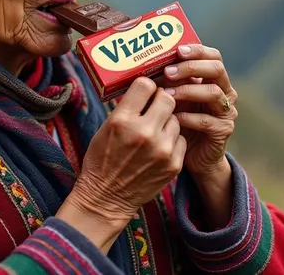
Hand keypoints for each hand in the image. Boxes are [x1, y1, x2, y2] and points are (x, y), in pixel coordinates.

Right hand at [58, 77, 185, 248]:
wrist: (107, 198)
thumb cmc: (102, 159)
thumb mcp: (107, 127)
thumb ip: (127, 107)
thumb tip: (144, 86)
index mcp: (122, 120)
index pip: (145, 85)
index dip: (146, 86)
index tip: (145, 91)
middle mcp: (144, 132)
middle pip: (167, 98)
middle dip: (161, 99)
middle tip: (155, 105)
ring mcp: (162, 150)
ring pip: (176, 118)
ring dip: (167, 120)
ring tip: (155, 129)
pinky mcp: (173, 164)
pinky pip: (180, 138)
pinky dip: (172, 139)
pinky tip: (160, 145)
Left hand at [161, 44, 237, 177]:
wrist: (193, 156)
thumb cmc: (179, 121)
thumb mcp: (174, 98)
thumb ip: (168, 82)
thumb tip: (143, 66)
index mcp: (215, 79)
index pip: (213, 56)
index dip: (197, 51)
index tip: (178, 50)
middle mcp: (225, 91)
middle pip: (216, 70)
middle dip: (191, 67)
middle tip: (168, 71)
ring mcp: (226, 111)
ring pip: (214, 93)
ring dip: (189, 91)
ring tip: (167, 94)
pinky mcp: (223, 131)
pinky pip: (207, 120)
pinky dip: (189, 117)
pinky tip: (173, 117)